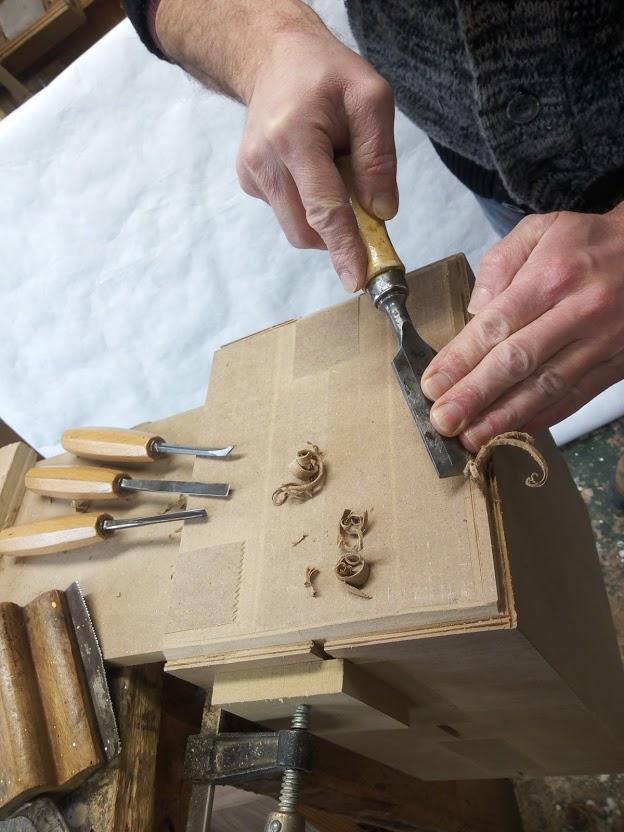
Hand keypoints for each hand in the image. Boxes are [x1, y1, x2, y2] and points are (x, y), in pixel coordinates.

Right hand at [237, 28, 396, 291]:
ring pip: (297, 228)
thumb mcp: (371, 97)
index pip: (323, 208)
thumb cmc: (326, 76)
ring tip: (335, 173)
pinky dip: (310, 206)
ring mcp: (252, 175)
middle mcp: (264, 161)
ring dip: (325, 219)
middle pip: (307, 229)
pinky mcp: (250, 182)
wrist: (273, 59)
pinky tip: (313, 170)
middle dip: (340, 236)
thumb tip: (382, 213)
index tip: (357, 280)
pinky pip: (288, 214)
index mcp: (293, 136)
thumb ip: (379, 157)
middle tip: (367, 211)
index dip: (343, 248)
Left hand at [420, 208, 623, 450]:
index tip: (432, 385)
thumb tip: (475, 309)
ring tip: (471, 439)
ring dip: (505, 417)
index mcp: (552, 277)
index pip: (496, 325)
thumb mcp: (540, 230)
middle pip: (517, 362)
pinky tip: (512, 432)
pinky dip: (542, 418)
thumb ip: (499, 264)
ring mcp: (600, 343)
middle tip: (443, 420)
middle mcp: (578, 312)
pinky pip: (575, 397)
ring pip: (546, 387)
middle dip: (475, 395)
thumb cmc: (587, 243)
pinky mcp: (615, 365)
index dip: (461, 359)